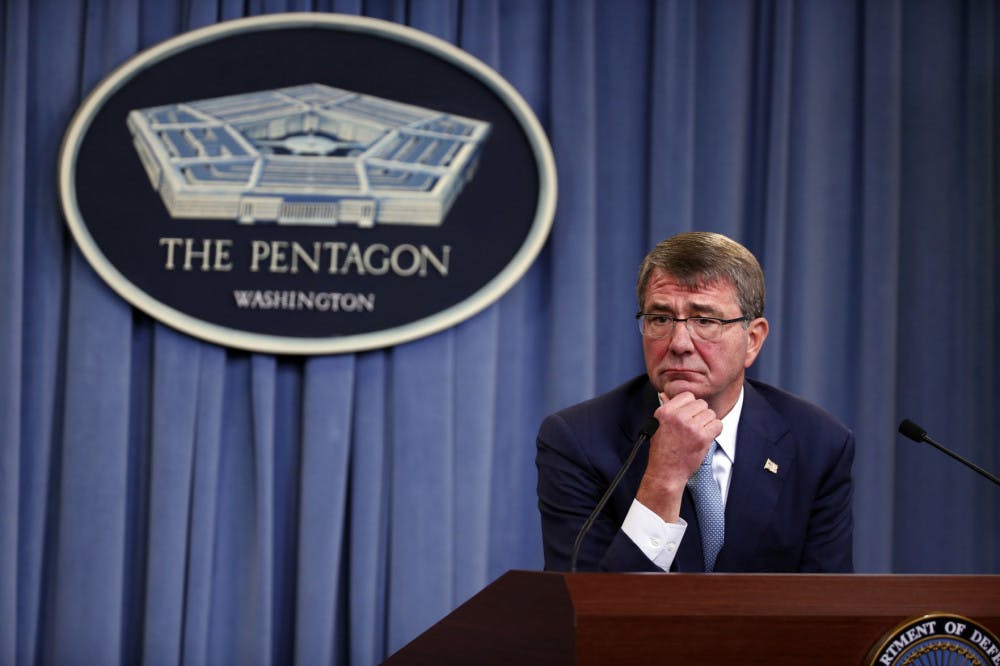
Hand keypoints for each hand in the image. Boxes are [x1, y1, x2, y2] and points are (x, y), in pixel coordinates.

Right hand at [635, 391, 722, 521]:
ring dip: (708, 423)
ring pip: (711, 413)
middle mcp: (677, 416)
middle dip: (700, 414)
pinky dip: (715, 430)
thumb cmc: (662, 450)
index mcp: (665, 411)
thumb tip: (665, 393)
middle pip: (701, 403)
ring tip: (699, 433)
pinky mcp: (702, 437)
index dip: (690, 405)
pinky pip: (718, 424)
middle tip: (694, 426)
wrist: (666, 472)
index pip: (687, 396)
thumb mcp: (657, 425)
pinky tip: (706, 437)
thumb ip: (665, 409)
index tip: (689, 414)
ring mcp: (691, 426)